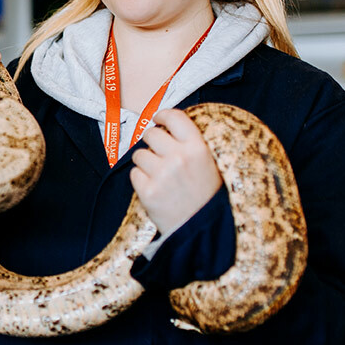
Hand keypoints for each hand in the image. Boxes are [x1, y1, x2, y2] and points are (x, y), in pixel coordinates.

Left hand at [129, 108, 221, 237]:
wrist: (203, 229)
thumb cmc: (206, 195)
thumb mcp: (210, 164)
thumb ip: (191, 144)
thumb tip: (167, 124)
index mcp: (198, 148)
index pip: (174, 117)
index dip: (163, 115)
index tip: (158, 119)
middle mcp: (179, 158)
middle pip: (151, 133)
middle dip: (152, 141)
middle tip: (158, 152)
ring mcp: (162, 175)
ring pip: (139, 154)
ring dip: (145, 162)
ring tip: (159, 175)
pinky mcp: (148, 191)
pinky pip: (134, 173)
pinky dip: (141, 179)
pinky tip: (155, 187)